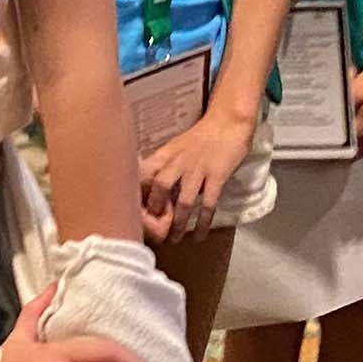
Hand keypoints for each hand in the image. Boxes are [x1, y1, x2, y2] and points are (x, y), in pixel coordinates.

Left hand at [139, 102, 255, 241]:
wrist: (229, 122)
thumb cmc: (202, 137)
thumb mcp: (176, 147)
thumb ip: (164, 165)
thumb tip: (149, 189)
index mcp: (166, 153)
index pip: (144, 173)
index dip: (136, 193)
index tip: (133, 210)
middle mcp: (179, 161)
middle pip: (160, 187)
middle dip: (155, 211)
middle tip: (153, 229)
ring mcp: (199, 169)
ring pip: (184, 201)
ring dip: (178, 224)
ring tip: (174, 239)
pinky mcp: (217, 175)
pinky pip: (208, 204)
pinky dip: (203, 223)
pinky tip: (199, 235)